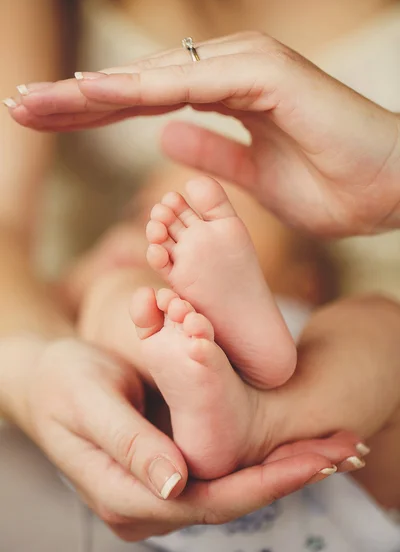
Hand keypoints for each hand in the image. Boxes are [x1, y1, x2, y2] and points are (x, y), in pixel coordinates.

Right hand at [4, 336, 355, 541]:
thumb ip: (129, 443)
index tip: (314, 459)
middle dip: (289, 476)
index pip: (209, 500)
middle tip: (343, 449)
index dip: (265, 482)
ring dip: (282, 470)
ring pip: (231, 492)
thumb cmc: (64, 382)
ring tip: (332, 446)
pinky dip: (259, 461)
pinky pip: (220, 474)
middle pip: (231, 502)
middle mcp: (146, 507)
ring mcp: (157, 493)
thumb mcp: (90, 401)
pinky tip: (291, 446)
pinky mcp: (165, 473)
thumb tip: (176, 483)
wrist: (45, 380)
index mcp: (125, 496)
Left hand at [7, 32, 399, 235]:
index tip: (47, 122)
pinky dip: (144, 86)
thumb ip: (212, 157)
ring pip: (157, 75)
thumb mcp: (256, 182)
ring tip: (38, 100)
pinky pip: (195, 82)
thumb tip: (165, 136)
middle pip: (140, 84)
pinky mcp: (269, 76)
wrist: (397, 187)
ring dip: (94, 90)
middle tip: (21, 105)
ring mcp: (250, 69)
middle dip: (77, 99)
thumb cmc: (337, 188)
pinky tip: (96, 91)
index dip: (95, 112)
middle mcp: (233, 73)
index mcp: (229, 99)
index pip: (147, 103)